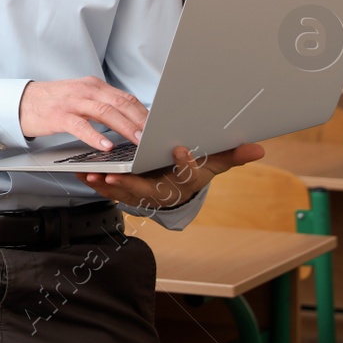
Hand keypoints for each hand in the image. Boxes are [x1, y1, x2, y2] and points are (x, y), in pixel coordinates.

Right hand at [19, 76, 147, 149]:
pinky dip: (95, 136)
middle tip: (154, 136)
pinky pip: (80, 125)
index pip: (125, 98)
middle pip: (120, 103)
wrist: (23, 102)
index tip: (159, 126)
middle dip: (140, 120)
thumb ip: (103, 104)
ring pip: (104, 112)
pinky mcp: (59, 115)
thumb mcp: (82, 98)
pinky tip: (105, 146)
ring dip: (124, 127)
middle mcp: (86, 90)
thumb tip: (130, 119)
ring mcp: (72, 102)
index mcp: (94, 86)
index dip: (144, 112)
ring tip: (138, 141)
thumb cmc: (55, 103)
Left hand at [77, 143, 265, 211]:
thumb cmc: (194, 170)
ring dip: (108, 185)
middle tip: (116, 174)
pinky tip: (83, 173)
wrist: (177, 188)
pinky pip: (110, 191)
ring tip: (93, 174)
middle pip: (148, 190)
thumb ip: (231, 154)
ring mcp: (143, 194)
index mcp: (185, 182)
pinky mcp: (126, 192)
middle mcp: (164, 192)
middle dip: (131, 183)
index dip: (184, 162)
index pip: (188, 173)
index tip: (179, 148)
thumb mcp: (213, 162)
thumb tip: (259, 149)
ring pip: (124, 193)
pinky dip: (97, 183)